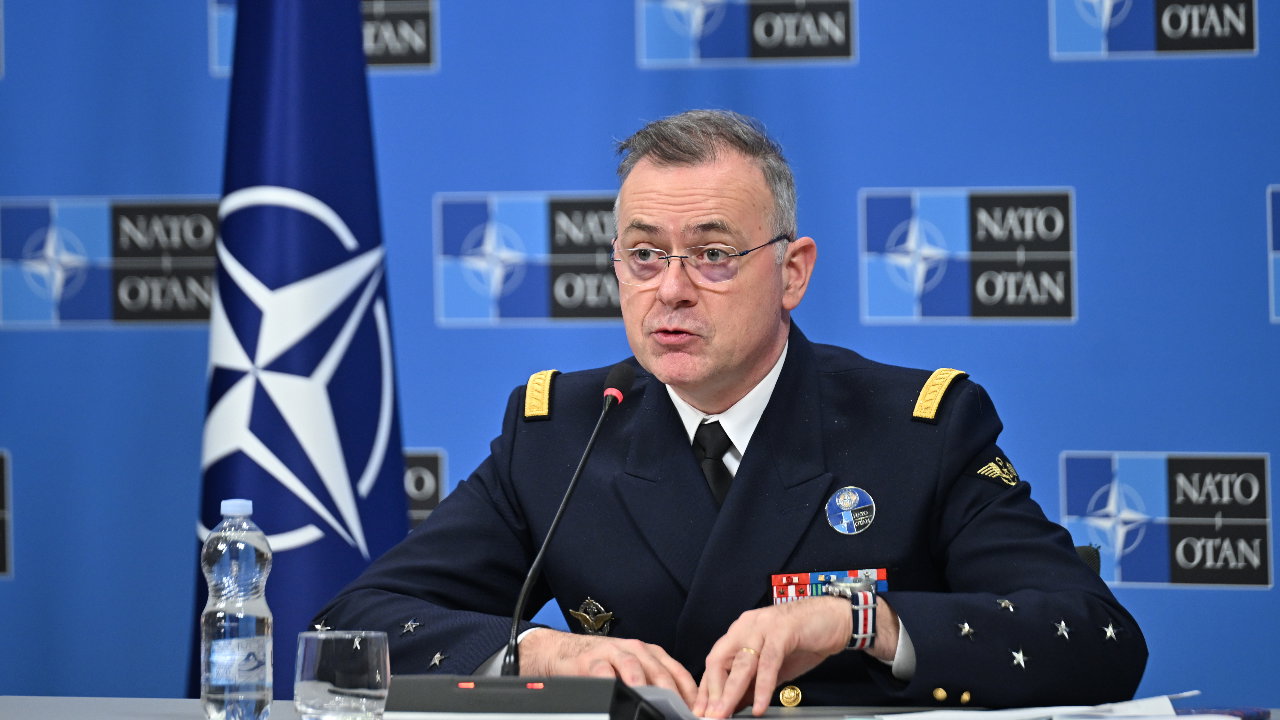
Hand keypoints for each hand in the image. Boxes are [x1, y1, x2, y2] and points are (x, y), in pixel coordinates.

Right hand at [519, 628, 697, 707]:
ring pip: (634, 668)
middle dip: (673, 696)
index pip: (679, 674)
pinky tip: (616, 693)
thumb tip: (681, 710)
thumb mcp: (635, 670)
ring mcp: (614, 653)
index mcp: (652, 654)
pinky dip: (611, 683)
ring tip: (652, 702)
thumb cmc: (606, 664)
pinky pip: (603, 672)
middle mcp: (636, 651)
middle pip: (660, 673)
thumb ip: (656, 686)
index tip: (696, 713)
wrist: (567, 652)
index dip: (690, 695)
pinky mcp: (591, 661)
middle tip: (679, 713)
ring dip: (645, 686)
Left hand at [694, 596, 899, 717]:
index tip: (702, 711)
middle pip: (720, 661)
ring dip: (731, 692)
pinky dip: (763, 686)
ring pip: (741, 663)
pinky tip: (760, 705)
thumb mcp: (774, 667)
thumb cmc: (805, 640)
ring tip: (725, 713)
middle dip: (713, 692)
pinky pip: (768, 663)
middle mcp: (746, 626)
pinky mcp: (782, 631)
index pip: (715, 663)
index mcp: (741, 632)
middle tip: (710, 716)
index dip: (706, 689)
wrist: (836, 620)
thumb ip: (754, 683)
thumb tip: (736, 705)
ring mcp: (763, 627)